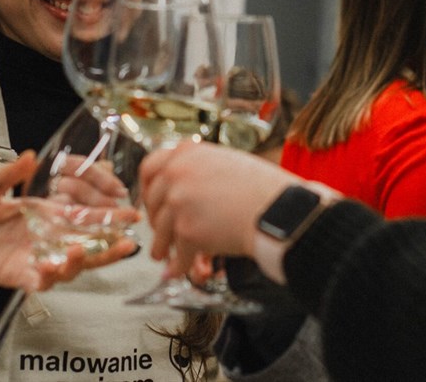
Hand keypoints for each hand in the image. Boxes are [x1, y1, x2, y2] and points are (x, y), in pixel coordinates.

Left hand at [0, 153, 138, 292]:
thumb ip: (6, 177)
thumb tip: (30, 155)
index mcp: (39, 211)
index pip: (79, 205)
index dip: (102, 203)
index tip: (122, 195)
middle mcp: (41, 235)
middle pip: (84, 237)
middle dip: (111, 234)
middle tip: (132, 229)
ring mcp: (30, 256)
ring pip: (71, 262)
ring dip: (91, 257)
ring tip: (109, 249)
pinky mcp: (15, 275)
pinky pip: (40, 280)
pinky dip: (52, 275)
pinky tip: (57, 265)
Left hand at [140, 143, 300, 275]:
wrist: (278, 209)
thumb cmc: (262, 187)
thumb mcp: (225, 161)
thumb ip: (199, 168)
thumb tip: (184, 184)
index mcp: (187, 153)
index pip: (150, 167)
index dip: (148, 188)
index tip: (150, 201)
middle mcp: (177, 173)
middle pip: (153, 202)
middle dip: (155, 221)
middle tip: (160, 232)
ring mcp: (179, 202)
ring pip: (160, 231)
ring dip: (161, 247)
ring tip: (162, 255)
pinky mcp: (187, 231)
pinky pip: (177, 254)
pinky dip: (179, 266)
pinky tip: (178, 272)